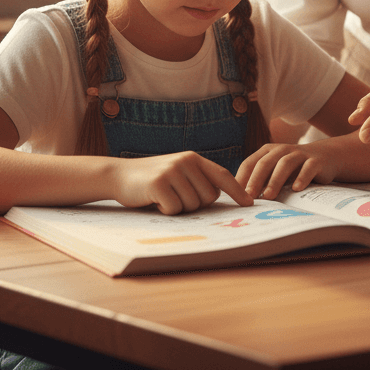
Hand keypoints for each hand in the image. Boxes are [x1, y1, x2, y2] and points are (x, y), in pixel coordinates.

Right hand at [112, 151, 252, 213]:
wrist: (120, 175)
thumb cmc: (153, 179)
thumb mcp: (178, 173)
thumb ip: (197, 180)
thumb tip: (219, 198)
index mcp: (194, 158)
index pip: (223, 175)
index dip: (237, 191)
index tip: (249, 203)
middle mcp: (187, 161)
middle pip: (208, 197)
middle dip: (195, 204)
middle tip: (176, 197)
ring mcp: (173, 171)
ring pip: (192, 205)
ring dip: (178, 208)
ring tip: (164, 196)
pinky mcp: (159, 184)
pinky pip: (174, 209)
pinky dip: (165, 211)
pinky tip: (154, 200)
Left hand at [237, 142, 340, 199]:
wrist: (326, 157)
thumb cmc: (295, 168)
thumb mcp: (276, 171)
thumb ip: (261, 182)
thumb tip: (240, 202)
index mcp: (268, 152)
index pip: (250, 163)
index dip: (241, 179)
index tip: (235, 197)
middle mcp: (282, 150)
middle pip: (265, 163)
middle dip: (255, 180)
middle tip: (248, 197)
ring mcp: (299, 154)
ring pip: (285, 164)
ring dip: (275, 180)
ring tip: (268, 196)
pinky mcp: (316, 161)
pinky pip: (308, 168)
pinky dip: (302, 177)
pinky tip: (296, 189)